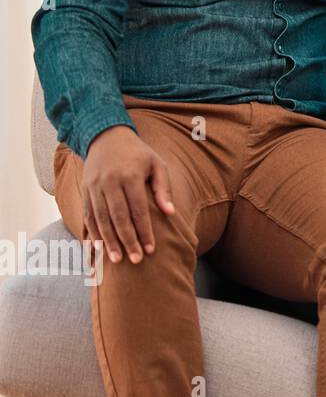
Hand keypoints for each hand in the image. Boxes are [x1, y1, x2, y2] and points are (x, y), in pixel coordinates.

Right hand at [81, 125, 175, 264]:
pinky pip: (88, 215)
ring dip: (108, 241)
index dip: (144, 231)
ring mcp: (94, 187)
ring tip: (116, 259)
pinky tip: (97, 247)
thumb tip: (170, 213)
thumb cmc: (138, 154)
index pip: (138, 210)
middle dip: (127, 240)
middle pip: (118, 217)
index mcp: (130, 176)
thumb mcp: (157, 164)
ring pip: (100, 219)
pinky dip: (92, 232)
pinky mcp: (84, 190)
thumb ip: (164, 188)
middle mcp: (109, 182)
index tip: (151, 249)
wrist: (106, 137)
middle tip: (135, 260)